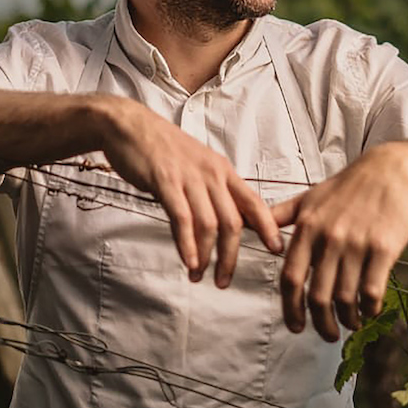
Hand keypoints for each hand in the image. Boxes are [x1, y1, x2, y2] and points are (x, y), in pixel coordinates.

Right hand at [98, 97, 283, 286]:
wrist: (131, 126)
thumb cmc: (163, 149)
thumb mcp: (198, 166)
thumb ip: (213, 192)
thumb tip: (228, 221)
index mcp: (223, 171)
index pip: (254, 202)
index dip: (268, 227)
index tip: (276, 250)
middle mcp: (211, 174)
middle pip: (233, 221)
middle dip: (230, 256)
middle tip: (224, 280)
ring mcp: (189, 177)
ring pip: (209, 224)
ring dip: (207, 255)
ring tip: (199, 276)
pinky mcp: (165, 181)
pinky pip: (181, 218)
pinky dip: (186, 244)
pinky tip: (187, 261)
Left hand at [271, 143, 407, 341]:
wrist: (389, 171)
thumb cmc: (346, 187)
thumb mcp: (309, 197)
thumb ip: (281, 215)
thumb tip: (251, 226)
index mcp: (307, 228)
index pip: (290, 278)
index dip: (290, 308)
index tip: (295, 325)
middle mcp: (328, 238)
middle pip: (317, 296)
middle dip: (321, 323)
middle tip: (326, 334)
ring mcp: (356, 244)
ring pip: (345, 298)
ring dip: (347, 319)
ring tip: (350, 324)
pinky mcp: (383, 248)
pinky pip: (372, 290)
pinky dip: (370, 307)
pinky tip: (370, 309)